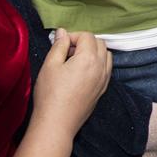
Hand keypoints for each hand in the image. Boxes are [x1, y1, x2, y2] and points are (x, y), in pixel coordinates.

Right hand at [16, 29, 111, 156]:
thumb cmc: (50, 95)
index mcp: (89, 58)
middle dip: (84, 42)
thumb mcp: (50, 65)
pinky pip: (107, 69)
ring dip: (94, 51)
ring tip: (75, 61)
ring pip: (106, 55)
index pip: (86, 36)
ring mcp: (104, 79)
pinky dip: (99, 63)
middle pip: (99, 43)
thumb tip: (63, 32)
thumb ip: (59, 45)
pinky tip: (83, 72)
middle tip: (67, 52)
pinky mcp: (102, 90)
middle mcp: (101, 67)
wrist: (56, 124)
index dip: (73, 36)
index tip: (61, 45)